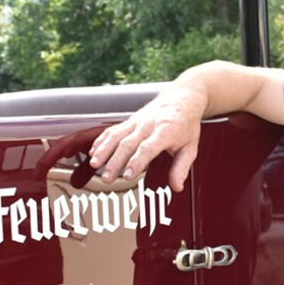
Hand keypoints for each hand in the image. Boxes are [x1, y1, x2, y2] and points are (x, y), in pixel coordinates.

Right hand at [88, 84, 207, 190]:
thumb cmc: (186, 124)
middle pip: (128, 144)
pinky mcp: (130, 120)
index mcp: (166, 131)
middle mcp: (149, 125)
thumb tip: (177, 187)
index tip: (127, 176)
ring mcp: (137, 121)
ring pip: (117, 135)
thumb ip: (181, 168)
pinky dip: (102, 140)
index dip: (136, 162)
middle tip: (107, 178)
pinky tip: (93, 152)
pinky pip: (113, 129)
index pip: (147, 148)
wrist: (183, 98)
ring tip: (94, 164)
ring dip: (103, 150)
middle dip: (115, 162)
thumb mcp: (190, 147)